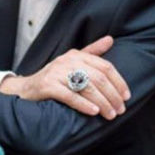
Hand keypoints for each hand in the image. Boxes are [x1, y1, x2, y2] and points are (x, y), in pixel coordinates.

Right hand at [0, 36, 129, 119]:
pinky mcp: (48, 86)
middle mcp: (67, 61)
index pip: (105, 66)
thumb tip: (111, 39)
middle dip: (113, 95)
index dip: (119, 81)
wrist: (27, 88)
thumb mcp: (72, 61)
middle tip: (120, 109)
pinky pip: (70, 95)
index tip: (127, 96)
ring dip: (102, 102)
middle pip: (98, 77)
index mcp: (76, 55)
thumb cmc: (54, 77)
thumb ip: (92, 52)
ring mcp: (57, 73)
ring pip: (87, 87)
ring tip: (110, 114)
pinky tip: (94, 112)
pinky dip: (84, 104)